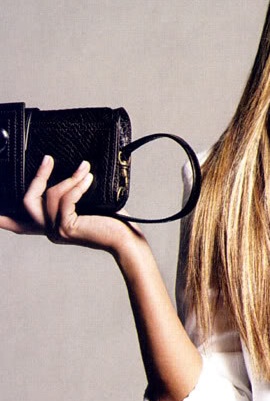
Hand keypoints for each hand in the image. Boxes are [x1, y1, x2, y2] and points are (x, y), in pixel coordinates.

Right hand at [0, 155, 142, 253]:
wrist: (126, 240)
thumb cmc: (111, 223)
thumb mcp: (86, 206)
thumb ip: (70, 196)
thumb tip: (70, 171)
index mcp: (51, 226)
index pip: (19, 223)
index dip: (3, 217)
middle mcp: (49, 231)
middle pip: (27, 200)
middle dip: (38, 176)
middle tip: (48, 159)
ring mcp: (56, 231)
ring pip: (50, 195)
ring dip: (69, 178)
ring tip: (85, 170)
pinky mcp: (66, 227)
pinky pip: (65, 199)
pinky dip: (77, 185)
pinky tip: (88, 178)